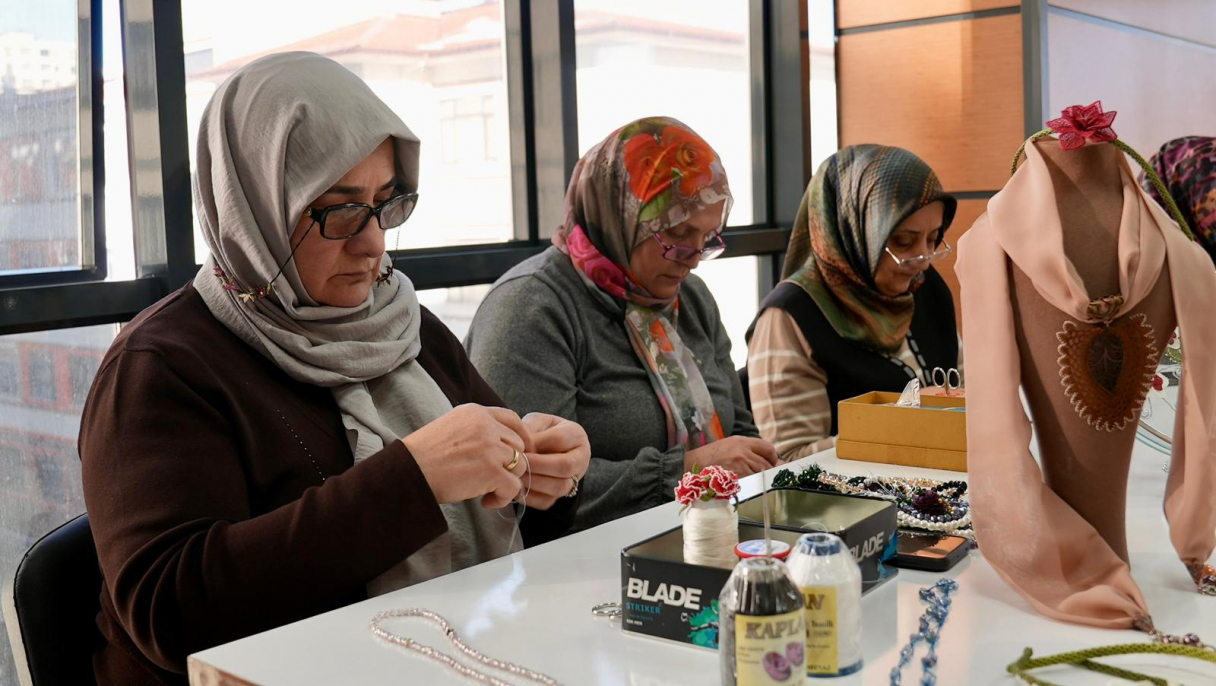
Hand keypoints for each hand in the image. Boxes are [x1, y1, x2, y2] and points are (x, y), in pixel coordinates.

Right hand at [403, 404, 528, 508]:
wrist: (407, 473)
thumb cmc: (423, 456)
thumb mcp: (451, 427)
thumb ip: (477, 430)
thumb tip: (503, 447)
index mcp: (475, 412)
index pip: (513, 419)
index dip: (522, 438)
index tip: (520, 453)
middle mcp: (485, 425)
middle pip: (518, 445)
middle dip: (510, 464)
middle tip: (493, 480)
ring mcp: (490, 447)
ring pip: (520, 466)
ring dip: (507, 482)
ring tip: (487, 492)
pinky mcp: (491, 471)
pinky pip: (513, 487)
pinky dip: (503, 498)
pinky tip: (486, 501)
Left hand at [516, 413, 590, 509]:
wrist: (546, 450)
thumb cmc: (540, 432)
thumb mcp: (536, 423)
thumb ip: (528, 430)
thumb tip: (520, 448)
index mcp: (576, 435)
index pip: (559, 440)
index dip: (536, 444)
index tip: (518, 446)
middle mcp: (581, 458)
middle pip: (565, 466)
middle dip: (537, 466)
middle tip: (516, 463)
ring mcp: (574, 480)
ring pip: (559, 487)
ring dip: (533, 482)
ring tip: (515, 475)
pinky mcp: (560, 497)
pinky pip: (546, 501)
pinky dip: (528, 496)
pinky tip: (516, 486)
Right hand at [683, 436, 778, 476]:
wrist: (693, 465)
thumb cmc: (711, 457)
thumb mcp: (730, 445)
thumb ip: (749, 450)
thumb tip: (771, 461)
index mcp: (742, 442)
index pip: (768, 448)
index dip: (772, 458)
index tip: (770, 463)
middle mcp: (743, 451)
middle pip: (766, 464)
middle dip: (766, 472)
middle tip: (759, 476)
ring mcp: (740, 465)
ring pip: (760, 475)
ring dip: (758, 480)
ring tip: (748, 480)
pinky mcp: (736, 478)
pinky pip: (752, 483)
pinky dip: (750, 486)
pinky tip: (742, 485)